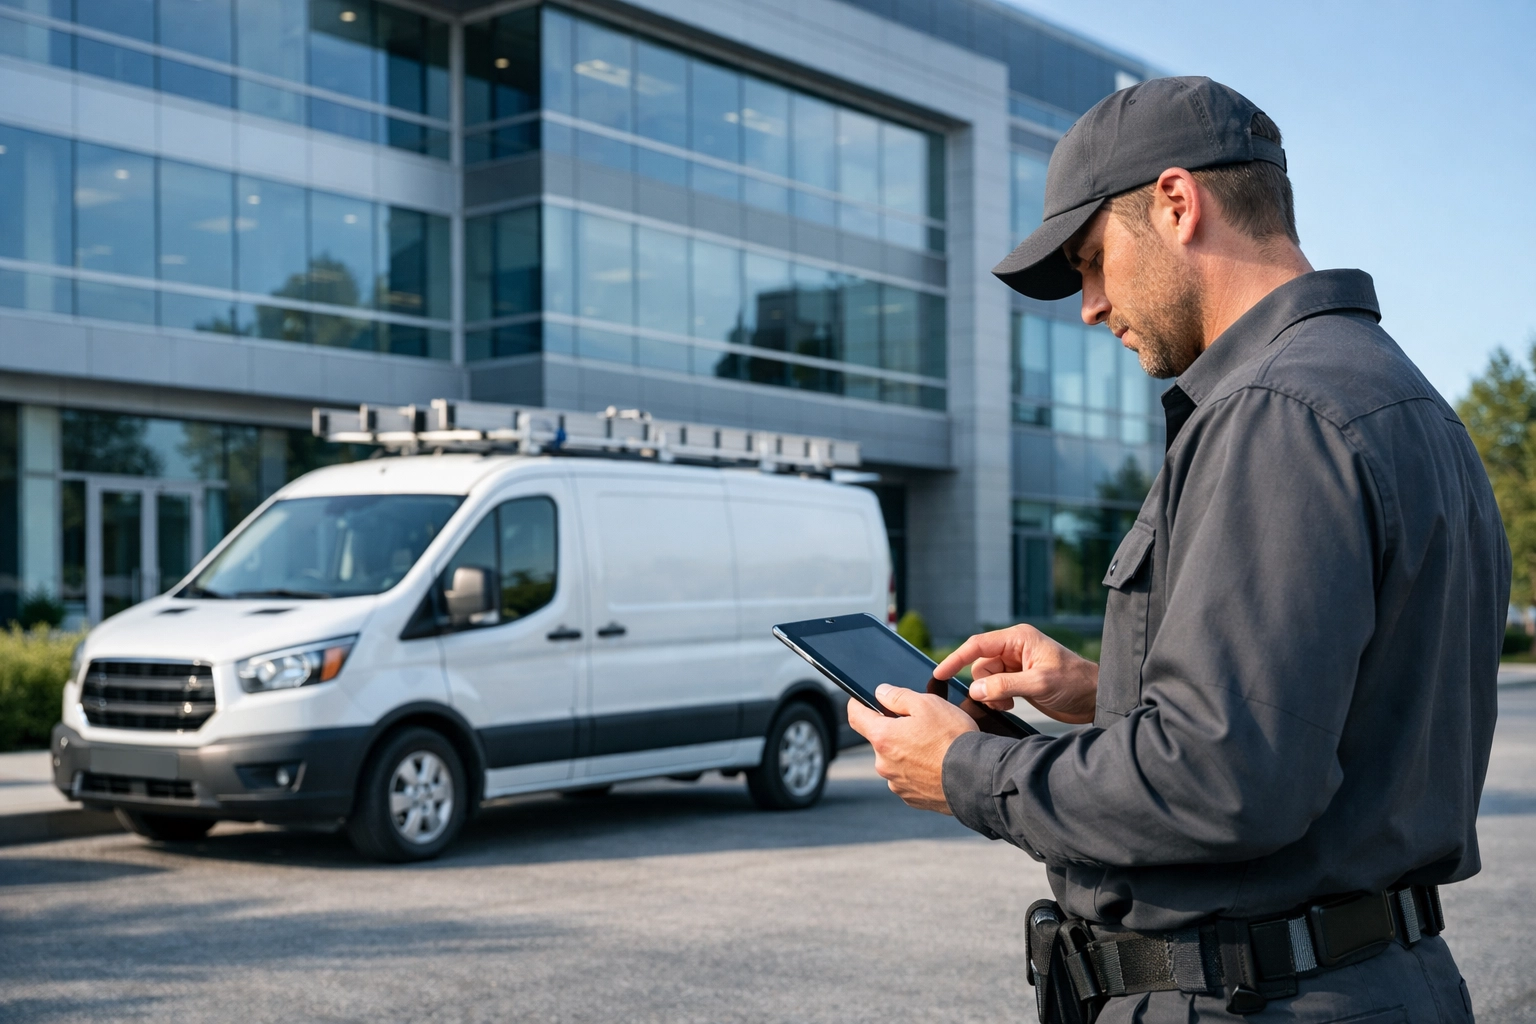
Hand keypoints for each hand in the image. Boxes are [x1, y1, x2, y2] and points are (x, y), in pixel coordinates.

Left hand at [845, 685, 977, 812]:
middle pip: (881, 739)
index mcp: (883, 737)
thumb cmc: (953, 738)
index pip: (855, 716)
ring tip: (936, 748)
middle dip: (895, 730)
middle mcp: (884, 764)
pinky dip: (920, 771)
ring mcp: (897, 784)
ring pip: (896, 760)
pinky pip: (910, 779)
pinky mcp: (913, 799)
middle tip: (922, 725)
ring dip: (908, 752)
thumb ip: (898, 696)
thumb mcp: (927, 704)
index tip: (863, 700)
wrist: (977, 778)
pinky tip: (939, 766)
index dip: (858, 703)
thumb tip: (881, 693)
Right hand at [932, 624, 1098, 724]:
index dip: (956, 659)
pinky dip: (997, 698)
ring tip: (1009, 703)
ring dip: (991, 694)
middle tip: (999, 701)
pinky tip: (1012, 704)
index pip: (978, 645)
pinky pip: (995, 687)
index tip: (939, 674)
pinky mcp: (1019, 680)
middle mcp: (1014, 648)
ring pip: (985, 678)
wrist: (1095, 698)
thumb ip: (1005, 685)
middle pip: (980, 664)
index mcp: (1018, 639)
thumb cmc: (1074, 683)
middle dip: (983, 685)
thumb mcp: (1039, 683)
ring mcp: (1016, 664)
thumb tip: (975, 690)